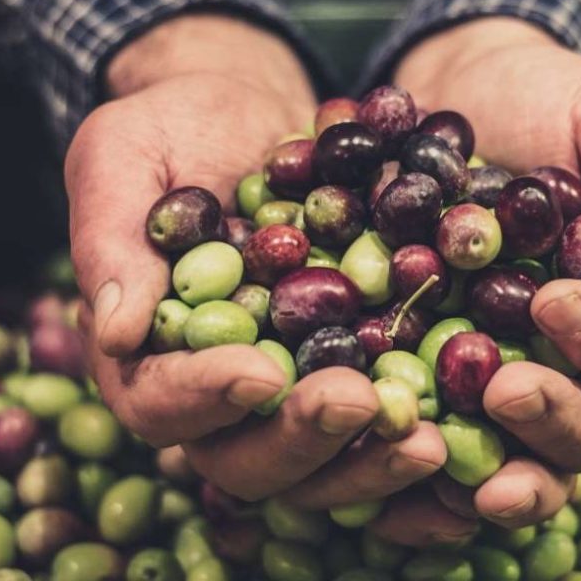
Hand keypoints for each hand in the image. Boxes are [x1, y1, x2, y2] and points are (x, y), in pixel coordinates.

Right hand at [67, 14, 443, 503]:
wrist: (256, 115)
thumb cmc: (175, 128)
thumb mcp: (124, 157)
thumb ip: (111, 239)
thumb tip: (114, 330)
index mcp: (152, 356)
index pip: (161, 403)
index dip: (207, 396)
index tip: (260, 372)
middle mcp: (222, 395)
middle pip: (249, 459)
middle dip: (305, 439)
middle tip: (361, 402)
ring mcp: (294, 393)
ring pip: (322, 466)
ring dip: (372, 462)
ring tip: (427, 439)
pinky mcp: (356, 374)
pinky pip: (382, 429)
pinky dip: (418, 447)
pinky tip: (469, 436)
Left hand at [377, 17, 580, 534]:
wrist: (457, 88)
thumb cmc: (549, 98)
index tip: (555, 301)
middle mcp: (571, 358)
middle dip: (554, 419)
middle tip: (505, 390)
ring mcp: (501, 372)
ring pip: (519, 455)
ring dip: (494, 471)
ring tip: (452, 466)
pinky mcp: (429, 373)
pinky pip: (438, 440)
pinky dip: (420, 471)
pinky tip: (388, 477)